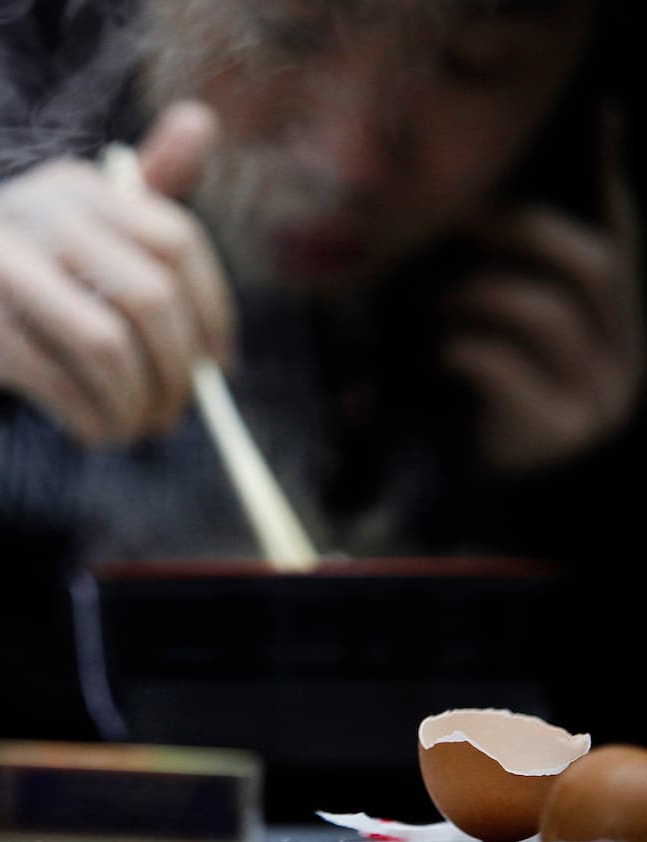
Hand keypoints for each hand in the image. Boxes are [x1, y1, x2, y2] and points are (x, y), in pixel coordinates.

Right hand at [0, 102, 236, 446]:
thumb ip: (148, 185)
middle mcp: (35, 213)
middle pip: (147, 297)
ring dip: (134, 401)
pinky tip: (97, 430)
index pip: (176, 242)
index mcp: (76, 185)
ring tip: (140, 426)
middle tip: (178, 410)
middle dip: (175, 369)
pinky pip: (54, 380)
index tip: (219, 364)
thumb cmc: (34, 263)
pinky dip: (88, 416)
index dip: (213, 311)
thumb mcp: (89, 221)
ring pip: (105, 344)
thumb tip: (200, 120)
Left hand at [443, 107, 643, 471]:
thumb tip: (469, 219)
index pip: (626, 236)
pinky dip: (462, 348)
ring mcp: (598, 395)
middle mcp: (623, 353)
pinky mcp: (558, 428)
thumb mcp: (509, 337)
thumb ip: (510, 284)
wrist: (506, 502)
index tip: (609, 114)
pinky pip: (503, 366)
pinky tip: (442, 353)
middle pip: (592, 264)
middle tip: (466, 221)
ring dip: (478, 295)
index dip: (615, 177)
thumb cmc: (497, 403)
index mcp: (616, 321)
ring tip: (439, 303)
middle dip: (524, 232)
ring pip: (545, 311)